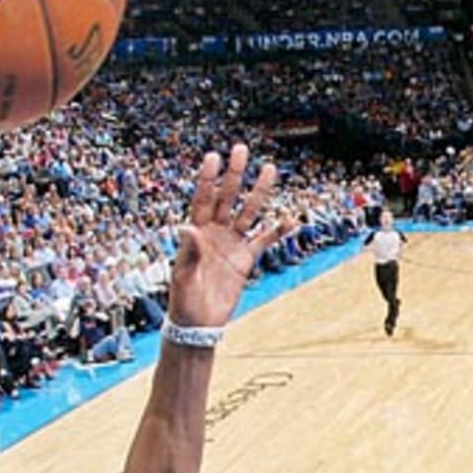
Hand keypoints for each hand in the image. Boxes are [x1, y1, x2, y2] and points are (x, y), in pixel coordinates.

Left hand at [168, 144, 280, 328]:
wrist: (198, 323)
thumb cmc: (184, 299)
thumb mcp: (182, 276)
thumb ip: (188, 251)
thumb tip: (188, 226)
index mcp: (196, 232)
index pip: (203, 199)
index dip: (208, 178)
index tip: (214, 156)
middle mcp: (215, 232)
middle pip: (227, 197)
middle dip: (235, 174)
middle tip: (242, 149)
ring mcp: (232, 244)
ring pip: (248, 212)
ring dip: (258, 192)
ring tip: (270, 170)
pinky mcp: (246, 259)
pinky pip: (264, 240)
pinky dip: (277, 230)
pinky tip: (290, 218)